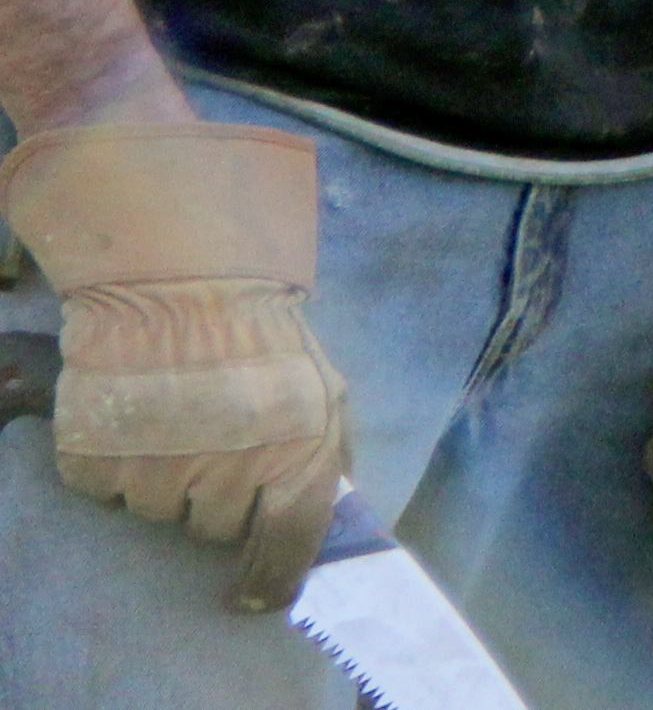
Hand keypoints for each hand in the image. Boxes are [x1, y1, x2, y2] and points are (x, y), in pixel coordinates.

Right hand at [0, 122, 349, 608]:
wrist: (180, 280)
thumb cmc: (262, 337)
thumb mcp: (325, 389)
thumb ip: (328, 457)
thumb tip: (327, 516)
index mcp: (298, 453)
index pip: (286, 545)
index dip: (272, 578)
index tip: (257, 596)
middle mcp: (230, 469)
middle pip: (214, 529)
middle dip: (218, 494)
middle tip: (216, 439)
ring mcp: (158, 468)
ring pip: (160, 513)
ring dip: (167, 477)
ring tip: (176, 417)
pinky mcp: (98, 460)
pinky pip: (108, 493)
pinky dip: (117, 466)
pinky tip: (135, 417)